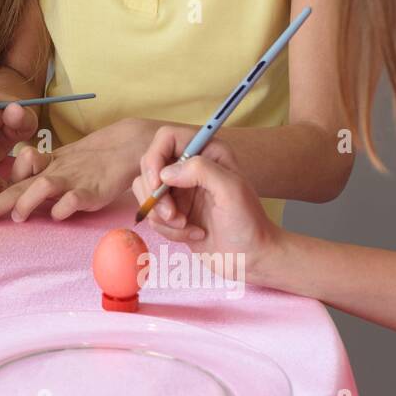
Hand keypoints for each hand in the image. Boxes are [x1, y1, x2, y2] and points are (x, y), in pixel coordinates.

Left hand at [0, 118, 158, 224]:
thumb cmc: (90, 161)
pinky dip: (63, 207)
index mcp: (44, 167)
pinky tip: (59, 214)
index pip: (12, 177)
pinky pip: (74, 198)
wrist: (124, 147)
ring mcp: (72, 180)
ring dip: (27, 202)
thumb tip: (15, 200)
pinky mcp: (92, 190)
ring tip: (18, 217)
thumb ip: (40, 178)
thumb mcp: (61, 166)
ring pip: (42, 186)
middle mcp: (53, 173)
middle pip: (18, 186)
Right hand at [131, 138, 281, 281]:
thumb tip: (164, 173)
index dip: (155, 158)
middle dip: (156, 195)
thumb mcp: (231, 191)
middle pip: (149, 166)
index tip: (158, 185)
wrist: (250, 258)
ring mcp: (179, 189)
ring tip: (185, 226)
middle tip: (174, 216)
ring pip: (145, 192)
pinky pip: (152, 214)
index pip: (166, 138)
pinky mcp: (173, 211)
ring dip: (161, 215)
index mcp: (207, 151)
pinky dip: (168, 229)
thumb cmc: (248, 224)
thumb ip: (201, 171)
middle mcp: (190, 166)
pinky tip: (193, 234)